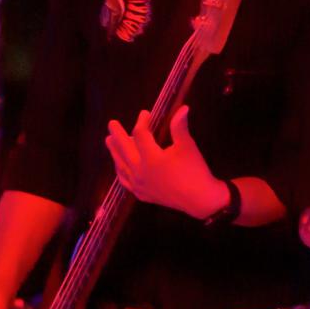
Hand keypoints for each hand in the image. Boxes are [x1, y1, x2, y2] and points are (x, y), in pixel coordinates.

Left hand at [105, 106, 226, 219]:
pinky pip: (125, 181)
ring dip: (114, 152)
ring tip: (109, 141)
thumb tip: (183, 108)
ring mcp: (139, 184)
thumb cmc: (194, 171)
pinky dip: (120, 171)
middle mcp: (140, 171)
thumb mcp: (188, 147)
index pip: (141, 134)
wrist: (200, 200)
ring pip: (121, 165)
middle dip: (118, 135)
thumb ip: (180, 127)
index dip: (142, 122)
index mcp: (151, 158)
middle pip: (124, 149)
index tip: (145, 113)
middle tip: (112, 124)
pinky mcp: (142, 194)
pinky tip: (119, 167)